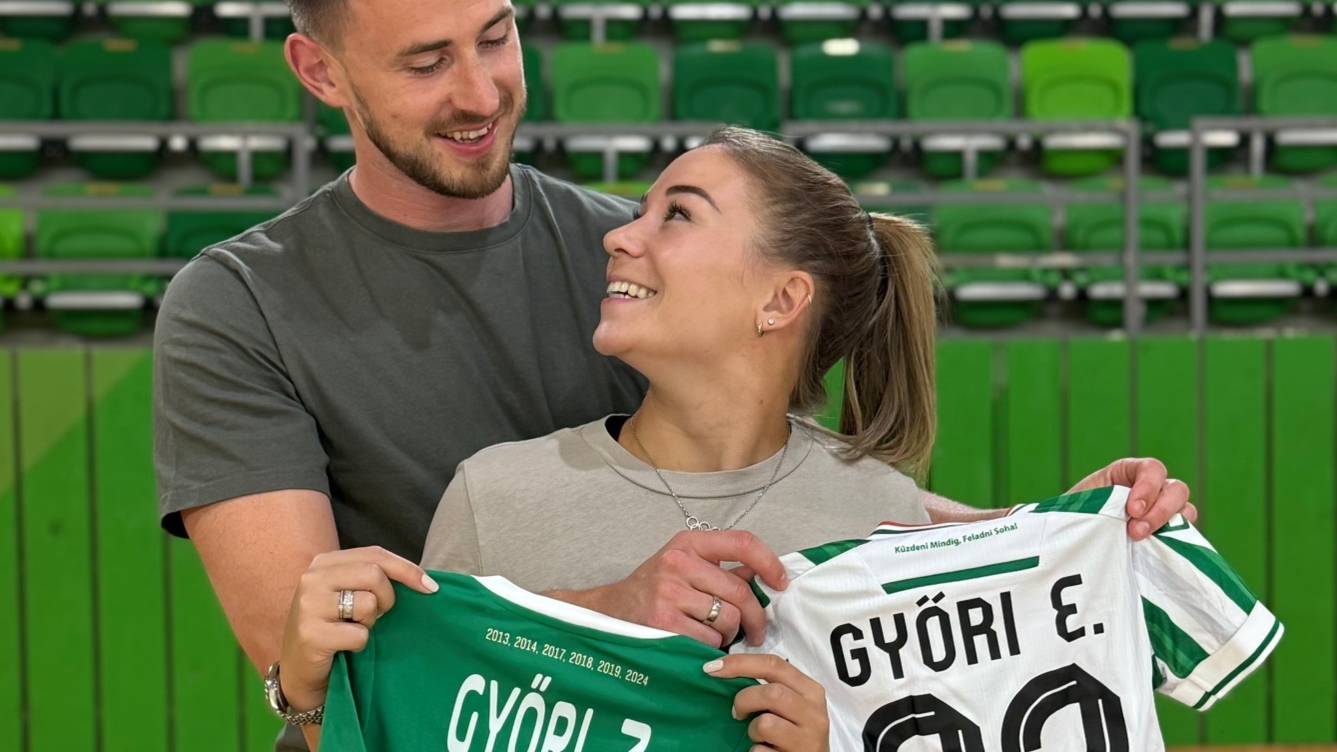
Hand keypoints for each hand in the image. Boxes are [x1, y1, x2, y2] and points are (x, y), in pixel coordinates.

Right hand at [278, 546, 437, 710]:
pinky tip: (344, 647)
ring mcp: (309, 605)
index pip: (375, 554)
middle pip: (374, 574)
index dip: (407, 569)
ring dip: (370, 623)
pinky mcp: (310, 634)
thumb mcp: (350, 594)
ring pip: (368, 604)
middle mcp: (313, 578)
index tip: (431, 588)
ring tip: (354, 629)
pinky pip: (359, 635)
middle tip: (379, 616)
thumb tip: (426, 581)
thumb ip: (375, 579)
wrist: (299, 670)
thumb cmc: (334, 628)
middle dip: (388, 598)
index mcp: (325, 562)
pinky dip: (360, 644)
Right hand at [556, 531, 786, 648]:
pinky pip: (709, 641)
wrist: (608, 612)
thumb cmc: (653, 590)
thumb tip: (765, 576)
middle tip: (755, 632)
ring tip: (714, 635)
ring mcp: (669, 592)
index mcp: (688, 543)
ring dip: (729, 635)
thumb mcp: (684, 567)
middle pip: (740, 591)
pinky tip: (697, 644)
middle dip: (755, 617)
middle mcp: (678, 562)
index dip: (769, 562)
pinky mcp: (663, 622)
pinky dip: (711, 649)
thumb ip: (722, 569)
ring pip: (728, 619)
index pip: (742, 542)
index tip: (781, 582)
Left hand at [705, 654, 828, 751]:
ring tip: (758, 736)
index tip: (712, 668)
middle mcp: (814, 713)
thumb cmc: (795, 732)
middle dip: (744, 700)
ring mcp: (808, 739)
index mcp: (810, 690)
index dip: (740, 663)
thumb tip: (725, 669)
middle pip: (772, 693)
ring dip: (752, 730)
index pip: (774, 664)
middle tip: (737, 713)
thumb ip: (770, 687)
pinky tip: (765, 751)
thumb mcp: (790, 704)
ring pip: (766, 723)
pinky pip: (760, 751)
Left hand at [1068, 457, 1195, 540]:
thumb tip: (1120, 515)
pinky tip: (1157, 550)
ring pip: (1185, 511)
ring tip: (1141, 541)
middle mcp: (1151, 490)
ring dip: (1168, 526)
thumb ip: (1104, 503)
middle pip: (1176, 490)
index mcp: (1128, 473)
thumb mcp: (1083, 504)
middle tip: (1136, 531)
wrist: (1071, 541)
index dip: (1148, 487)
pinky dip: (1176, 541)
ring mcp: (1162, 513)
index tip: (1132, 510)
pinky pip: (1185, 535)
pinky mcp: (1166, 535)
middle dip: (1160, 510)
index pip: (1152, 469)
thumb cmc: (1074, 517)